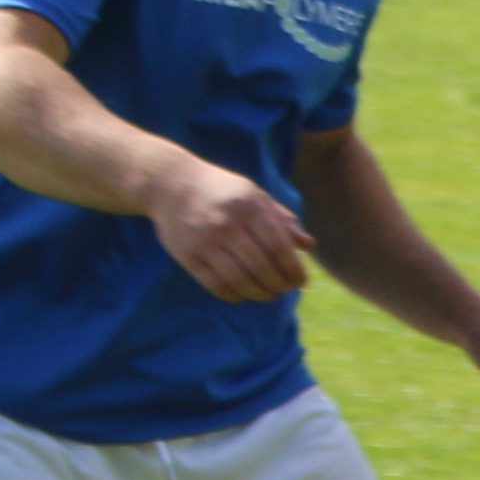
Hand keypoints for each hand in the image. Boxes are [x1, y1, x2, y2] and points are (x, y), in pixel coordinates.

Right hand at [156, 162, 314, 303]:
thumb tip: (308, 245)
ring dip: (259, 294)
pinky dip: (234, 295)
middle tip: (285, 290)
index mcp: (250, 207)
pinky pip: (216, 285)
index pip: (280, 248)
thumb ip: (282, 220)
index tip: (300, 282)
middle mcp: (228, 224)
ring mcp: (206, 241)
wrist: (171, 184)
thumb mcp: (255, 196)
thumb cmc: (222, 192)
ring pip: (240, 280)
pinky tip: (243, 294)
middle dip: (279, 285)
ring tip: (268, 295)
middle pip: (262, 267)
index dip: (294, 270)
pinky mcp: (188, 255)